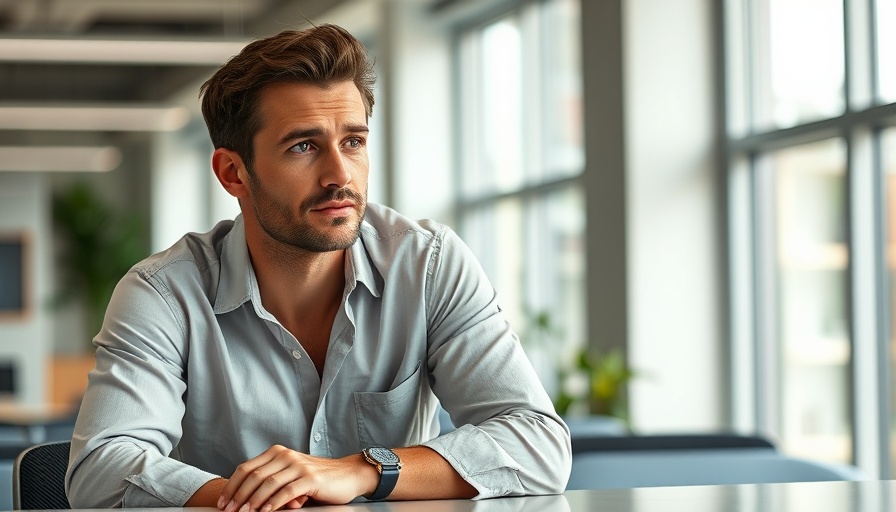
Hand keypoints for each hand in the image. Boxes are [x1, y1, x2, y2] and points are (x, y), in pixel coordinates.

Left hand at [217, 445, 377, 511]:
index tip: (223, 502)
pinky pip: (287, 491)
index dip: (232, 486)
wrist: (348, 474)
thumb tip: (245, 500)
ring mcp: (298, 465)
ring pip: (268, 483)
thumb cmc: (318, 478)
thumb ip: (271, 481)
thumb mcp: (291, 475)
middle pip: (254, 475)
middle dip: (238, 495)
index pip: (246, 468)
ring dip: (253, 501)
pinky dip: (273, 503)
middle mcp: (286, 455)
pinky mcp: (310, 478)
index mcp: (277, 453)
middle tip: (229, 511)